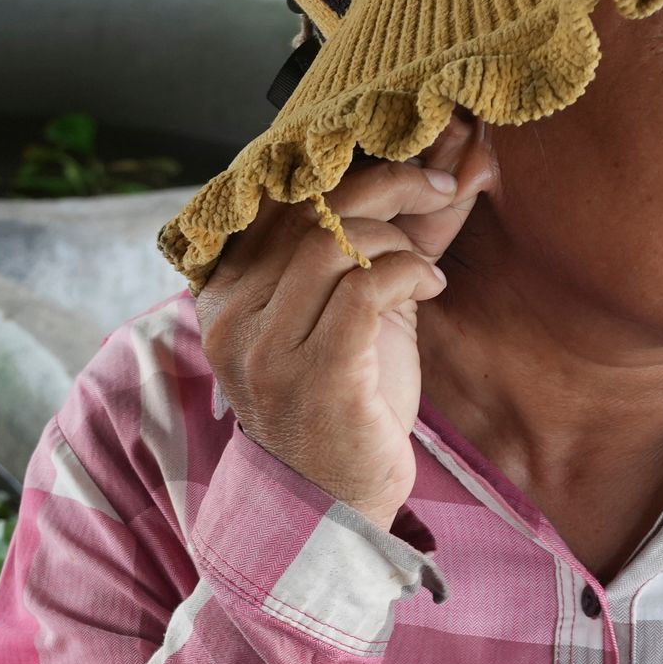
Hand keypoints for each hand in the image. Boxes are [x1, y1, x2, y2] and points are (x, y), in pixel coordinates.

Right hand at [192, 118, 496, 529]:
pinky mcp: (314, 376)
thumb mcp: (345, 314)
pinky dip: (408, 271)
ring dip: (398, 234)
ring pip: (333, 239)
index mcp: (223, 294)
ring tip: (424, 261)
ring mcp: (266, 350)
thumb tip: (439, 160)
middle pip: (307, 208)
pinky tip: (430, 285)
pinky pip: (364, 286)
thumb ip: (370, 243)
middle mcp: (231, 317)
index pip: (278, 198)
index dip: (349, 166)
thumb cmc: (342, 403)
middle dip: (386, 183)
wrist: (331, 503)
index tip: (412, 162)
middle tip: (437, 189)